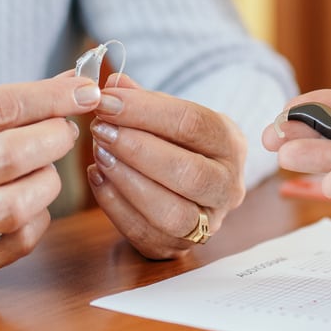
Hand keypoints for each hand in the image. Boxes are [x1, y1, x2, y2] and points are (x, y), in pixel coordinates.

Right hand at [0, 75, 102, 271]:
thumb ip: (12, 102)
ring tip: (42, 169)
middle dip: (54, 138)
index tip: (86, 91)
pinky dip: (39, 214)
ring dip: (48, 181)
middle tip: (66, 131)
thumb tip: (77, 82)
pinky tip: (28, 200)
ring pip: (19, 204)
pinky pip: (24, 237)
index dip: (50, 97)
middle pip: (11, 156)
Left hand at [87, 74, 246, 258]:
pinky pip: (146, 234)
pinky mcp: (178, 247)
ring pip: (172, 213)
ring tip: (100, 153)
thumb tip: (112, 83)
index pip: (194, 124)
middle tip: (101, 129)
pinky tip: (98, 177)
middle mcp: (229, 188)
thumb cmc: (179, 141)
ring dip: (128, 181)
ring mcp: (208, 223)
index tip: (106, 99)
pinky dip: (116, 205)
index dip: (146, 111)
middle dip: (137, 149)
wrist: (196, 180)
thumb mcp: (170, 112)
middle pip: (189, 173)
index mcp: (232, 145)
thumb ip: (143, 98)